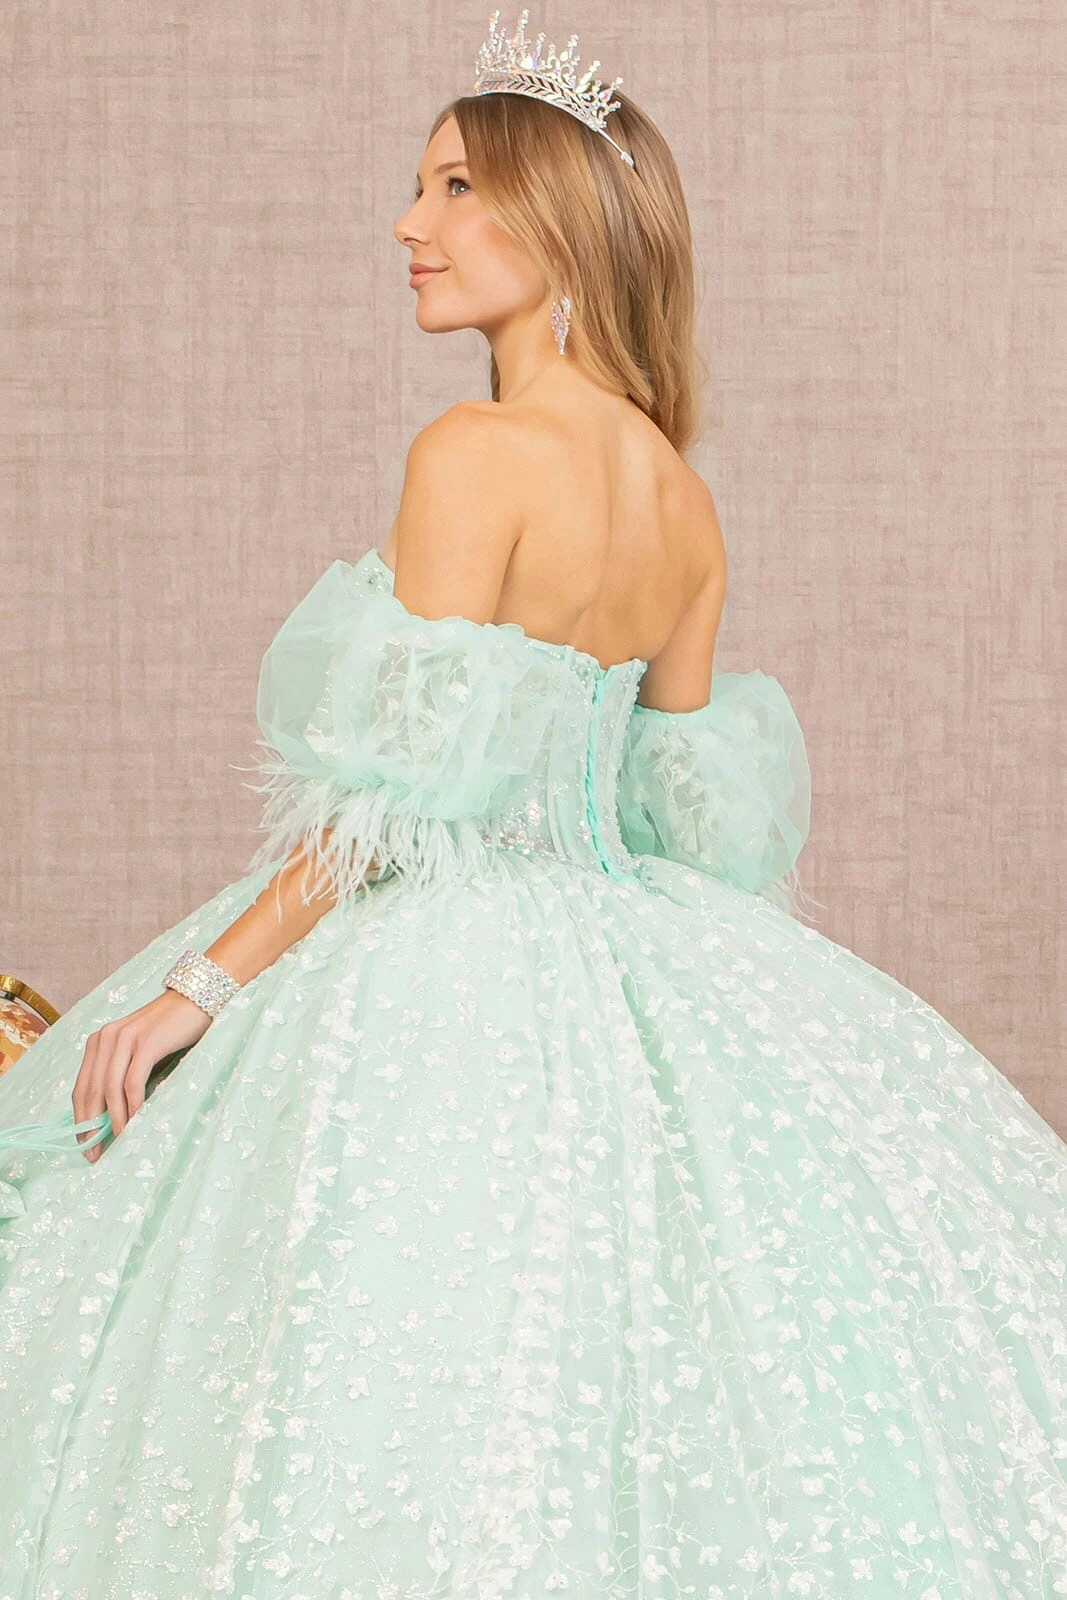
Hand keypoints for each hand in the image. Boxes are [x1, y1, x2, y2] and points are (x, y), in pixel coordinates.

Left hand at [72, 988, 212, 1160]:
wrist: (197, 998)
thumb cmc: (172, 1030)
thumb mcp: (140, 1051)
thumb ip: (124, 1074)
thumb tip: (114, 1117)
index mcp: (100, 1041)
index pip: (81, 1088)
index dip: (81, 1120)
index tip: (85, 1145)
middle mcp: (106, 1038)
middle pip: (89, 1091)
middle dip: (90, 1126)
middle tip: (94, 1154)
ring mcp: (125, 1039)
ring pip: (109, 1088)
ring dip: (112, 1120)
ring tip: (117, 1143)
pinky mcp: (146, 1042)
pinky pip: (133, 1082)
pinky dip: (132, 1106)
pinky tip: (136, 1122)